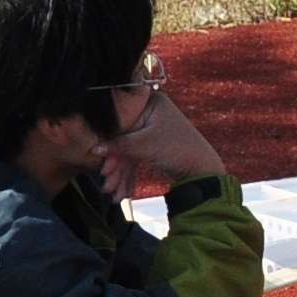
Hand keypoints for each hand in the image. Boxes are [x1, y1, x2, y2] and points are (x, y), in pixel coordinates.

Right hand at [108, 89, 224, 194]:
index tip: (101, 162)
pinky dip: (129, 174)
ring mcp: (151, 129)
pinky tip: (123, 192)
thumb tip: (94, 148)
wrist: (203, 170)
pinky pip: (135, 157)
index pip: (120, 120)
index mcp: (150, 102)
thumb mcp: (145, 145)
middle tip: (107, 184)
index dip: (109, 142)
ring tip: (114, 194)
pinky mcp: (153, 144)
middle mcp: (150, 112)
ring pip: (128, 151)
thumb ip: (119, 145)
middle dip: (115, 165)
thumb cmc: (178, 149)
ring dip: (120, 174)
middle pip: (123, 138)